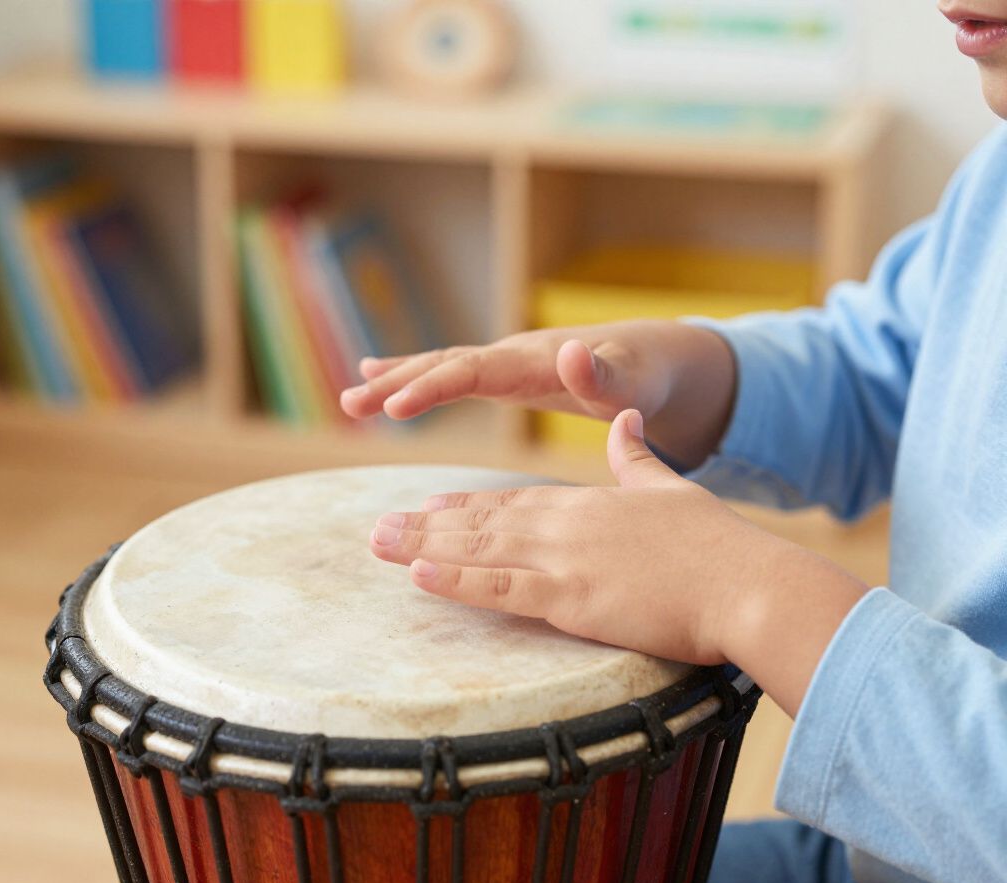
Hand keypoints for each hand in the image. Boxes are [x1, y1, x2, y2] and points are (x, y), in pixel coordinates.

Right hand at [340, 320, 735, 467]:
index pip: (473, 370)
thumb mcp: (633, 381)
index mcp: (534, 360)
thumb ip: (605, 373)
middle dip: (396, 382)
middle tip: (350, 403)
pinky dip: (416, 375)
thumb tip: (572, 352)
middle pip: (444, 364)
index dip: (432, 387)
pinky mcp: (505, 373)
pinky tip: (381, 377)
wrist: (656, 360)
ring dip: (396, 380)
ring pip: (440, 366)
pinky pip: (452, 373)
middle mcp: (512, 355)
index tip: (393, 407)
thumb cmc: (647, 376)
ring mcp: (506, 361)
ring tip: (351, 398)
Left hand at [369, 410, 867, 715]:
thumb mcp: (669, 488)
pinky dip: (456, 580)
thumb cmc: (716, 547)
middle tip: (377, 528)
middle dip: (425, 525)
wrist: (747, 583)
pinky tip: (418, 575)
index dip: (466, 506)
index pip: (511, 501)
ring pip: (478, 550)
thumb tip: (627, 420)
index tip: (429, 507)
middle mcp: (564, 525)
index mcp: (586, 503)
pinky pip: (500, 588)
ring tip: (375, 544)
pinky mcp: (571, 598)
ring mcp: (564, 559)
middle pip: (481, 522)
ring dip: (422, 548)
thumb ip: (638, 456)